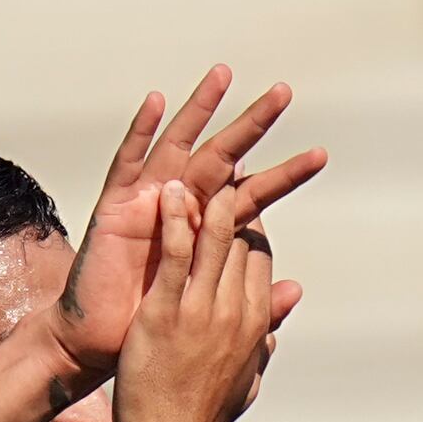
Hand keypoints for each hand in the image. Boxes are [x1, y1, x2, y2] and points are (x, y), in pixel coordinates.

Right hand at [56, 68, 324, 379]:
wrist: (104, 345)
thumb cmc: (155, 327)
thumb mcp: (212, 312)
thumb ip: (253, 300)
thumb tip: (295, 291)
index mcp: (207, 231)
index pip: (253, 195)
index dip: (283, 177)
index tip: (318, 156)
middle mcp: (180, 207)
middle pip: (223, 157)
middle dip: (252, 125)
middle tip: (283, 93)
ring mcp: (148, 201)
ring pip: (180, 146)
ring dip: (200, 110)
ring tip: (224, 76)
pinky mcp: (115, 206)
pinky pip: (128, 161)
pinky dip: (140, 131)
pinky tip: (156, 102)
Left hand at [117, 179, 298, 421]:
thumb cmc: (205, 415)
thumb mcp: (249, 372)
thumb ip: (269, 330)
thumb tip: (292, 298)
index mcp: (256, 322)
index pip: (258, 255)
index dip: (247, 219)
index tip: (237, 192)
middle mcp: (236, 309)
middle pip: (240, 237)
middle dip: (234, 193)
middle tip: (226, 155)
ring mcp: (203, 309)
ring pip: (214, 236)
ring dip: (209, 192)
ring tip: (205, 158)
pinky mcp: (168, 311)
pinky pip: (176, 254)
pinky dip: (176, 218)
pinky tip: (172, 189)